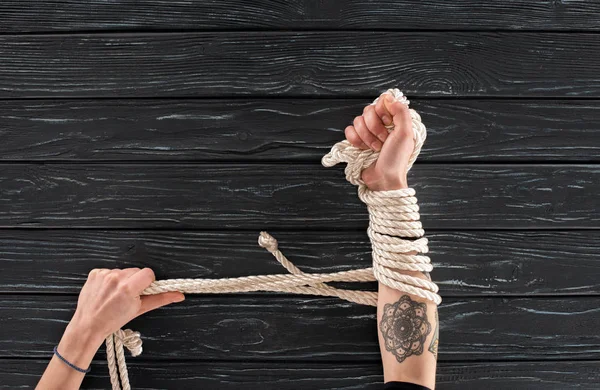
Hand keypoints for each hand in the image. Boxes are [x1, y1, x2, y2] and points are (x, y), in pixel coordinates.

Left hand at [69, 268, 184, 343]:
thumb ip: (160, 299)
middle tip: (127, 296)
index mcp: (128, 288)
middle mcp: (116, 278)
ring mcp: (104, 274)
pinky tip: (106, 291)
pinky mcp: (94, 273)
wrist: (88, 325)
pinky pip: (109, 271)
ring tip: (115, 295)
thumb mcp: (139, 310)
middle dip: (135, 282)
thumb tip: (179, 295)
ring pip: (123, 271)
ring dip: (122, 280)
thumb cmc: (113, 321)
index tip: (142, 291)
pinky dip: (109, 280)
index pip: (148, 273)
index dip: (148, 282)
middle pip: (136, 271)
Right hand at [344, 92, 414, 190]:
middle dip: (374, 128)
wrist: (383, 178)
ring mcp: (367, 132)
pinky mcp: (357, 140)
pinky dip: (356, 141)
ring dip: (366, 137)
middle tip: (383, 140)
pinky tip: (364, 149)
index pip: (381, 101)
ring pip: (357, 121)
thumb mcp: (406, 134)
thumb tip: (388, 97)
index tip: (388, 123)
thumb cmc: (396, 159)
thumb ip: (401, 112)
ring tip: (375, 148)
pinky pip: (349, 131)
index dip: (382, 112)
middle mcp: (380, 123)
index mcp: (394, 119)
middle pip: (368, 110)